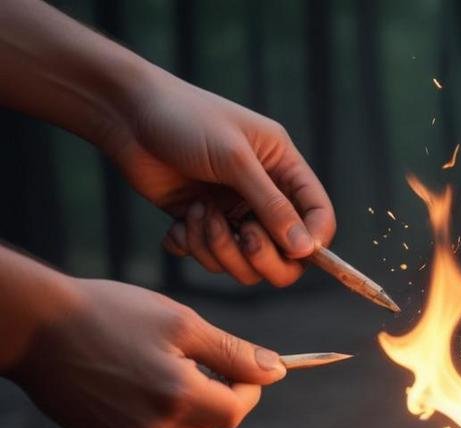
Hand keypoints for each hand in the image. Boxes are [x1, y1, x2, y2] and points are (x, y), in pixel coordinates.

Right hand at [8, 278, 285, 427]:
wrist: (36, 329)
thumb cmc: (110, 314)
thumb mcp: (181, 323)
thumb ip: (233, 352)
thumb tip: (277, 370)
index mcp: (177, 396)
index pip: (237, 410)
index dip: (249, 388)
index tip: (244, 365)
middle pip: (214, 424)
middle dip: (221, 395)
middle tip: (201, 358)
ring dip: (193, 407)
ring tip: (167, 366)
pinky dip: (164, 417)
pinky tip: (141, 383)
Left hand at [107, 74, 333, 285]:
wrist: (125, 113)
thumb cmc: (185, 121)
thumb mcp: (234, 159)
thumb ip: (272, 205)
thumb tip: (306, 249)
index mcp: (283, 169)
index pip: (318, 216)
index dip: (315, 241)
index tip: (296, 251)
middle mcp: (262, 195)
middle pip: (286, 255)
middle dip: (263, 255)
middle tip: (243, 238)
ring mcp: (231, 212)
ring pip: (245, 263)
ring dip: (219, 247)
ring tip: (197, 215)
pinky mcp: (200, 223)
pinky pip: (208, 258)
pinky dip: (192, 247)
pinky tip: (178, 224)